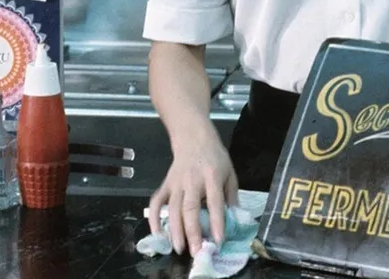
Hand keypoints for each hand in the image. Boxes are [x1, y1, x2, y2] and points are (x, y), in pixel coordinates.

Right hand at [147, 133, 238, 255]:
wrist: (194, 138)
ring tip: (179, 248)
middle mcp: (192, 181)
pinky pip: (156, 202)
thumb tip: (234, 218)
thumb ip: (231, 195)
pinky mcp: (165, 184)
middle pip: (190, 209)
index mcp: (212, 177)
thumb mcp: (230, 172)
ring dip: (175, 230)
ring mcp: (176, 183)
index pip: (215, 202)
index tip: (218, 240)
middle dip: (192, 232)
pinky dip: (154, 218)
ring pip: (173, 209)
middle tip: (196, 251)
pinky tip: (158, 234)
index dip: (217, 222)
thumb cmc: (215, 157)